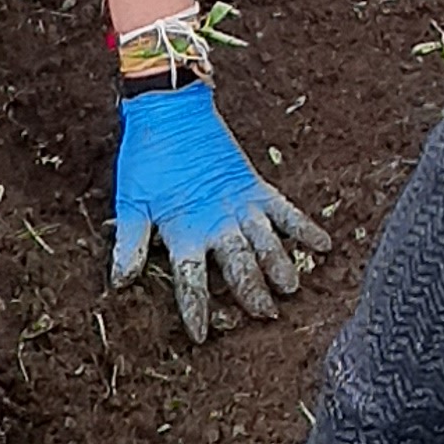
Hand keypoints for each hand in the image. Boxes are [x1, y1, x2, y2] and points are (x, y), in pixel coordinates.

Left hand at [112, 83, 330, 338]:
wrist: (171, 107)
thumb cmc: (147, 156)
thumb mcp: (131, 201)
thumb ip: (130, 243)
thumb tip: (120, 283)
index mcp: (185, 229)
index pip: (192, 280)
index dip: (197, 310)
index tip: (202, 336)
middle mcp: (217, 220)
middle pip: (239, 264)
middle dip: (252, 292)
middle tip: (266, 315)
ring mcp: (240, 201)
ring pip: (266, 241)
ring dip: (280, 265)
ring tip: (291, 288)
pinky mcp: (255, 183)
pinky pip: (285, 209)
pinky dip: (304, 226)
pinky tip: (323, 244)